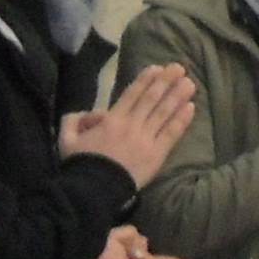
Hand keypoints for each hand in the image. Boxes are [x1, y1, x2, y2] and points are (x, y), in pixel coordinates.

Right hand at [78, 65, 197, 186]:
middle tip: (179, 68)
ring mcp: (146, 139)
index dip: (146, 80)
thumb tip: (91, 113)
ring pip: (164, 113)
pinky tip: (191, 108)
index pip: (132, 94)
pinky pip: (172, 133)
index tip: (157, 68)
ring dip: (178, 96)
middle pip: (152, 99)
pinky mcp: (157, 154)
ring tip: (190, 83)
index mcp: (111, 120)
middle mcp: (132, 125)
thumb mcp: (67, 139)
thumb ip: (74, 120)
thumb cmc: (80, 164)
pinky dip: (182, 120)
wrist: (94, 190)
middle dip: (166, 82)